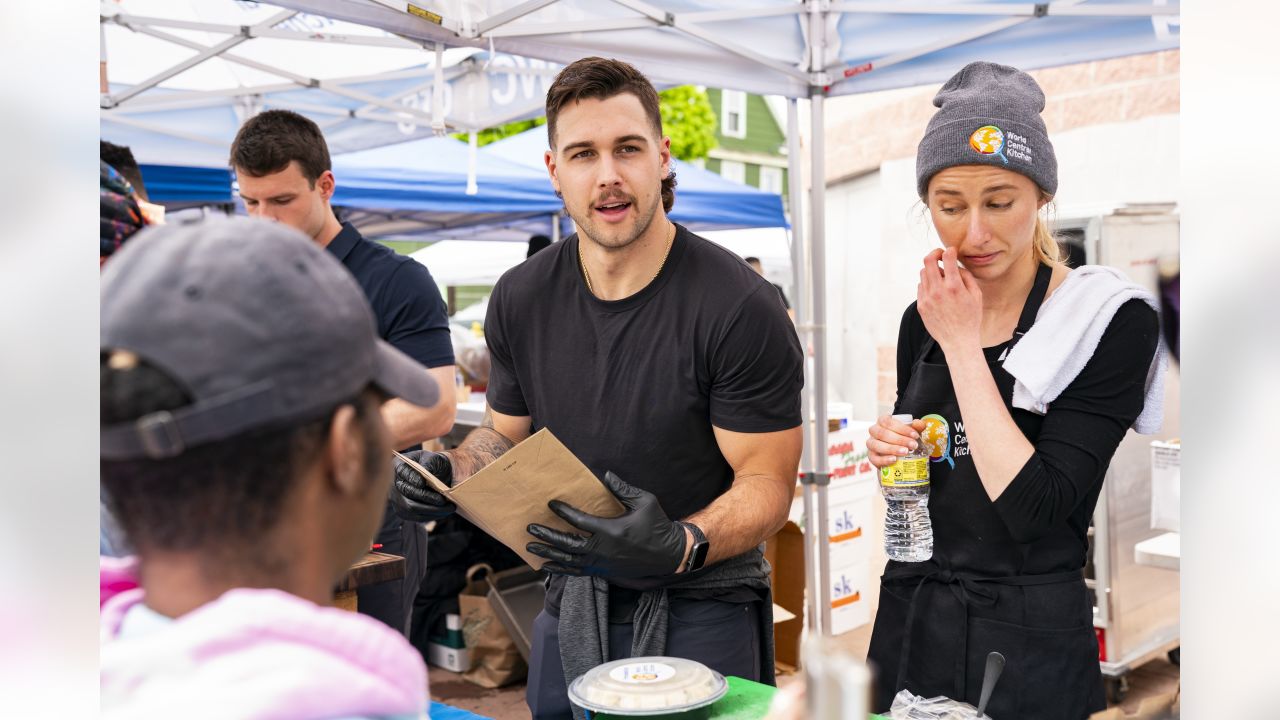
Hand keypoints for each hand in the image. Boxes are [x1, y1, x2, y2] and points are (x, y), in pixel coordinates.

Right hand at [389, 450, 456, 521]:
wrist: (433, 474)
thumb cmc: (432, 464)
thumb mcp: (432, 458)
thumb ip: (429, 463)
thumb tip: (427, 472)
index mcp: (400, 466)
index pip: (403, 472)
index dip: (411, 478)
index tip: (422, 483)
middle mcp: (395, 484)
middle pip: (408, 493)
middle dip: (427, 498)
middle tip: (443, 500)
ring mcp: (398, 500)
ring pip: (412, 508)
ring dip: (432, 509)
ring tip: (450, 508)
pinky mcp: (404, 512)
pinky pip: (416, 517)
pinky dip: (432, 515)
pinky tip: (444, 511)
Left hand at [526, 471, 687, 579]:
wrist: (668, 555)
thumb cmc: (657, 525)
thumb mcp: (645, 502)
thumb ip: (623, 489)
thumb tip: (606, 474)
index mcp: (611, 531)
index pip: (579, 521)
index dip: (563, 512)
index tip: (551, 504)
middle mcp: (602, 550)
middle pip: (567, 544)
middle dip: (547, 535)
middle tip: (530, 528)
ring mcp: (601, 564)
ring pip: (568, 560)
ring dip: (548, 553)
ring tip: (531, 547)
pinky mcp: (603, 572)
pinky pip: (576, 572)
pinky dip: (560, 569)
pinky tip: (547, 565)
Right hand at [867, 415, 926, 468]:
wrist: (898, 453)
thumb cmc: (903, 438)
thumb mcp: (911, 431)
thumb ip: (916, 427)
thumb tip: (920, 424)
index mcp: (882, 421)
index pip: (889, 422)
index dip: (902, 428)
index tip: (915, 435)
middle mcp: (874, 431)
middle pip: (882, 433)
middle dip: (899, 439)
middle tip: (913, 445)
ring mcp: (871, 444)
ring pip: (876, 445)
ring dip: (892, 449)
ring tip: (905, 452)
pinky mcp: (871, 456)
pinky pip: (874, 458)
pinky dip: (884, 459)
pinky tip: (894, 460)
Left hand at [918, 247, 982, 353]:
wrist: (958, 341)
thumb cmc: (970, 318)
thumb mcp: (976, 295)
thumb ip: (966, 277)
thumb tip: (955, 264)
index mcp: (954, 287)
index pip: (946, 258)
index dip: (949, 250)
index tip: (950, 251)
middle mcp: (938, 291)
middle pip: (928, 261)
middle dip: (934, 254)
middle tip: (940, 255)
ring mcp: (927, 298)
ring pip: (923, 273)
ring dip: (932, 270)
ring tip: (941, 277)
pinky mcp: (921, 306)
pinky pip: (921, 286)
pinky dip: (928, 283)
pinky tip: (937, 290)